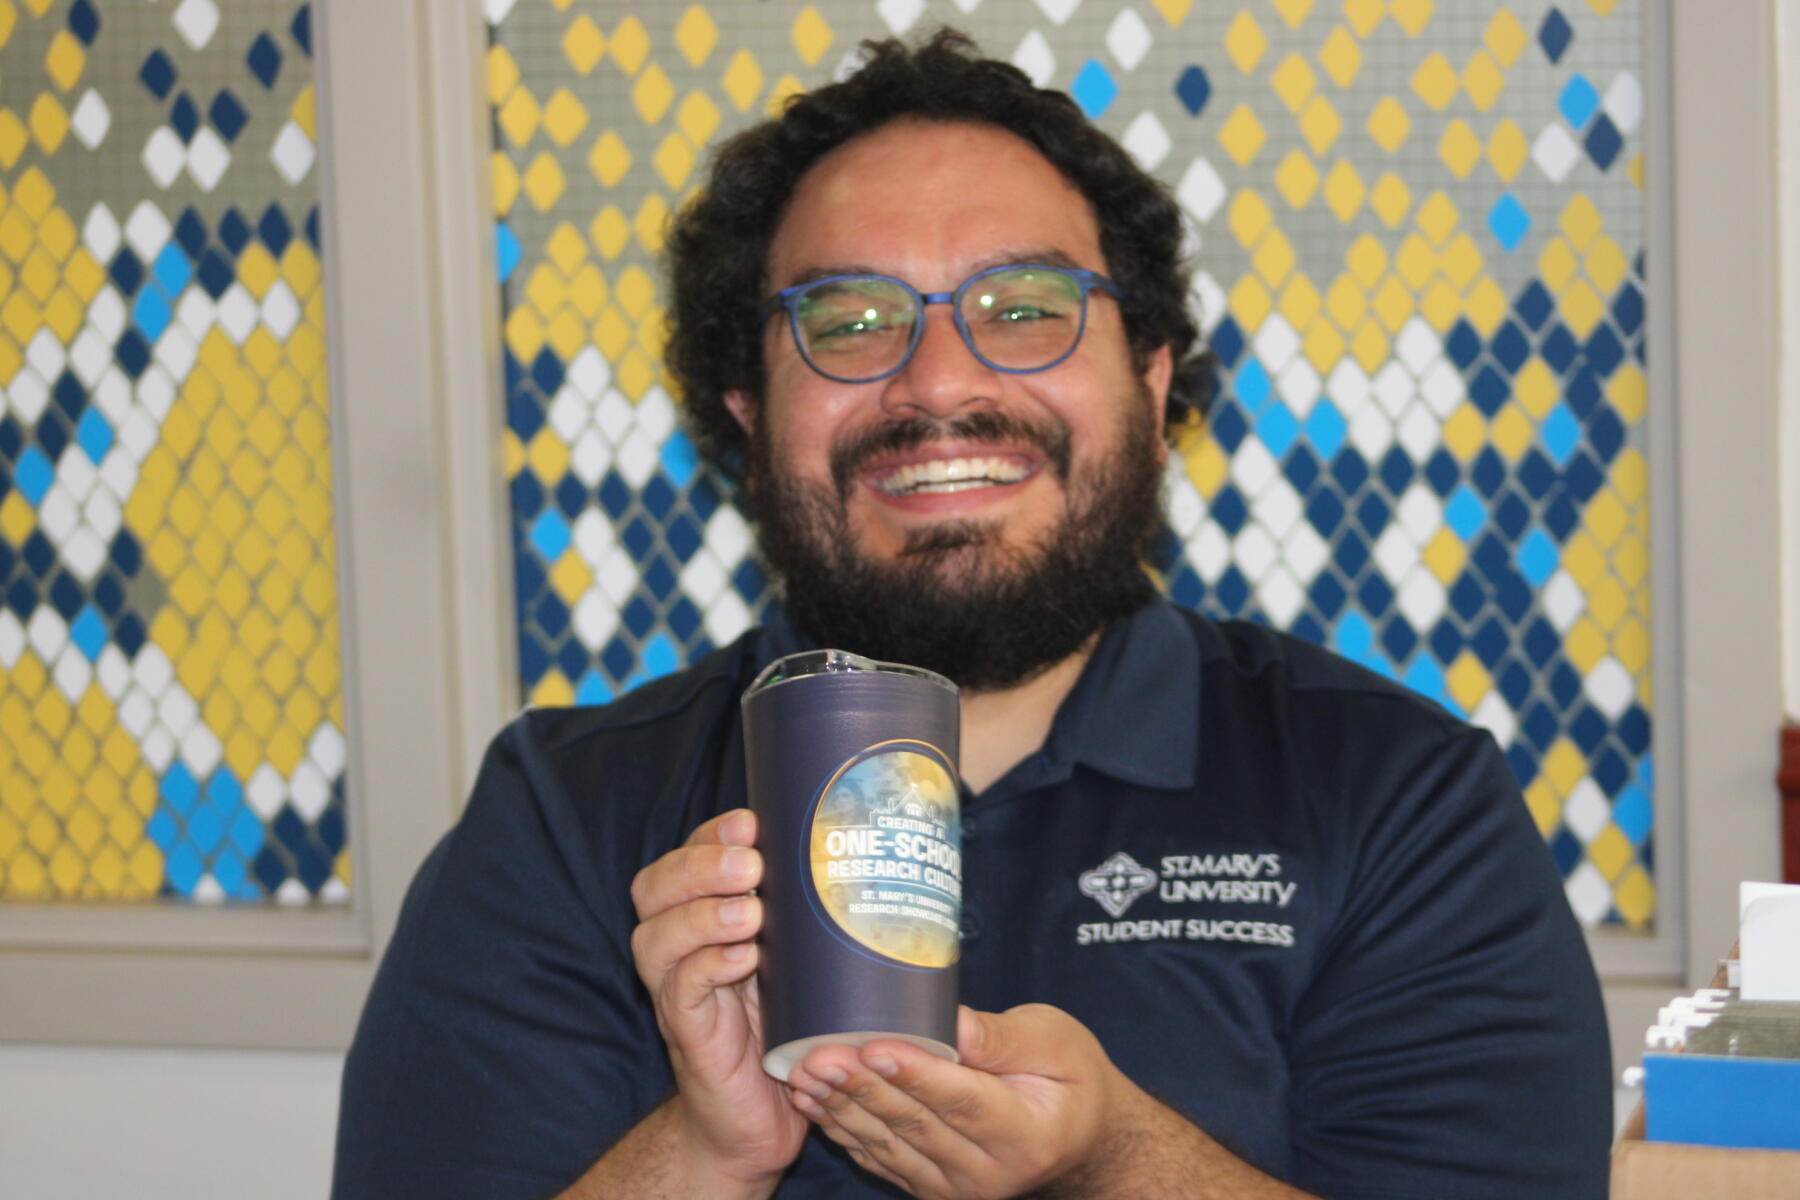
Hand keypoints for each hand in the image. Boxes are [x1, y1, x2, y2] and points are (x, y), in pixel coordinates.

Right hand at [628, 808, 807, 1188]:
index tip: (751, 822)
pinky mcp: (688, 1035)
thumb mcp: (798, 958)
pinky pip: (682, 992)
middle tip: (750, 866)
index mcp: (701, 917)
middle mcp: (677, 949)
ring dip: (702, 916)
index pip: (685, 857)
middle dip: (699, 866)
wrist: (760, 1119)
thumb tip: (873, 853)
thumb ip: (807, 914)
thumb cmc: (789, 1026)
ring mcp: (677, 992)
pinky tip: (741, 959)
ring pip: (657, 937)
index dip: (710, 835)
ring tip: (749, 913)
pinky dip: (707, 967)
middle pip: (654, 888)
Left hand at [785, 1003, 1136, 1198]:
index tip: (874, 1046)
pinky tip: (813, 1102)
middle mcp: (989, 1172)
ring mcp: (957, 1187)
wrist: (1081, 1137)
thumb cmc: (1070, 1076)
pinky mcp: (932, 1187)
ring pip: (890, 1146)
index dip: (917, 1075)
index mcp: (1027, 1133)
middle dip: (862, 1088)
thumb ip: (1003, 1037)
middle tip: (819, 1055)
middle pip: (916, 1126)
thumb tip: (952, 1021)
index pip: (963, 1102)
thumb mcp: (1056, 1040)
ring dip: (841, 1109)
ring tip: (803, 1074)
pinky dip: (844, 1129)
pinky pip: (881, 1160)